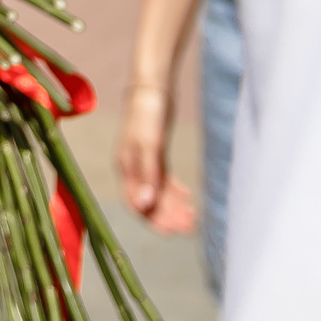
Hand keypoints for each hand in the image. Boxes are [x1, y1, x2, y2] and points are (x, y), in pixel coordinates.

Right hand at [115, 83, 196, 233]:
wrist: (152, 87)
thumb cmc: (148, 113)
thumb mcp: (150, 145)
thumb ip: (148, 175)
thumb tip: (145, 206)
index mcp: (127, 168)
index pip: (136, 203)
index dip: (153, 220)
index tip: (172, 232)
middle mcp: (133, 168)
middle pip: (149, 201)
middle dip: (168, 216)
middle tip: (191, 227)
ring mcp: (144, 162)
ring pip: (159, 192)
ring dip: (174, 206)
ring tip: (194, 218)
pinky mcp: (156, 154)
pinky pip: (165, 180)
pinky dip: (176, 191)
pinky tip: (189, 198)